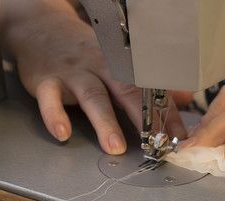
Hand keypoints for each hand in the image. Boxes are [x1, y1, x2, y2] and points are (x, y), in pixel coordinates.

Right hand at [0, 0, 186, 153]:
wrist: (42, 29)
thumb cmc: (83, 52)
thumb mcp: (116, 64)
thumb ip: (147, 85)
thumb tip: (181, 99)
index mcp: (119, 66)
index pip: (148, 90)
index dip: (165, 113)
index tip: (177, 135)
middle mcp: (99, 67)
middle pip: (125, 91)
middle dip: (142, 118)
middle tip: (155, 142)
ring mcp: (73, 73)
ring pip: (92, 96)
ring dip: (105, 122)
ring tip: (115, 146)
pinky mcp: (46, 80)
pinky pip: (50, 98)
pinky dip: (55, 115)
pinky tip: (62, 132)